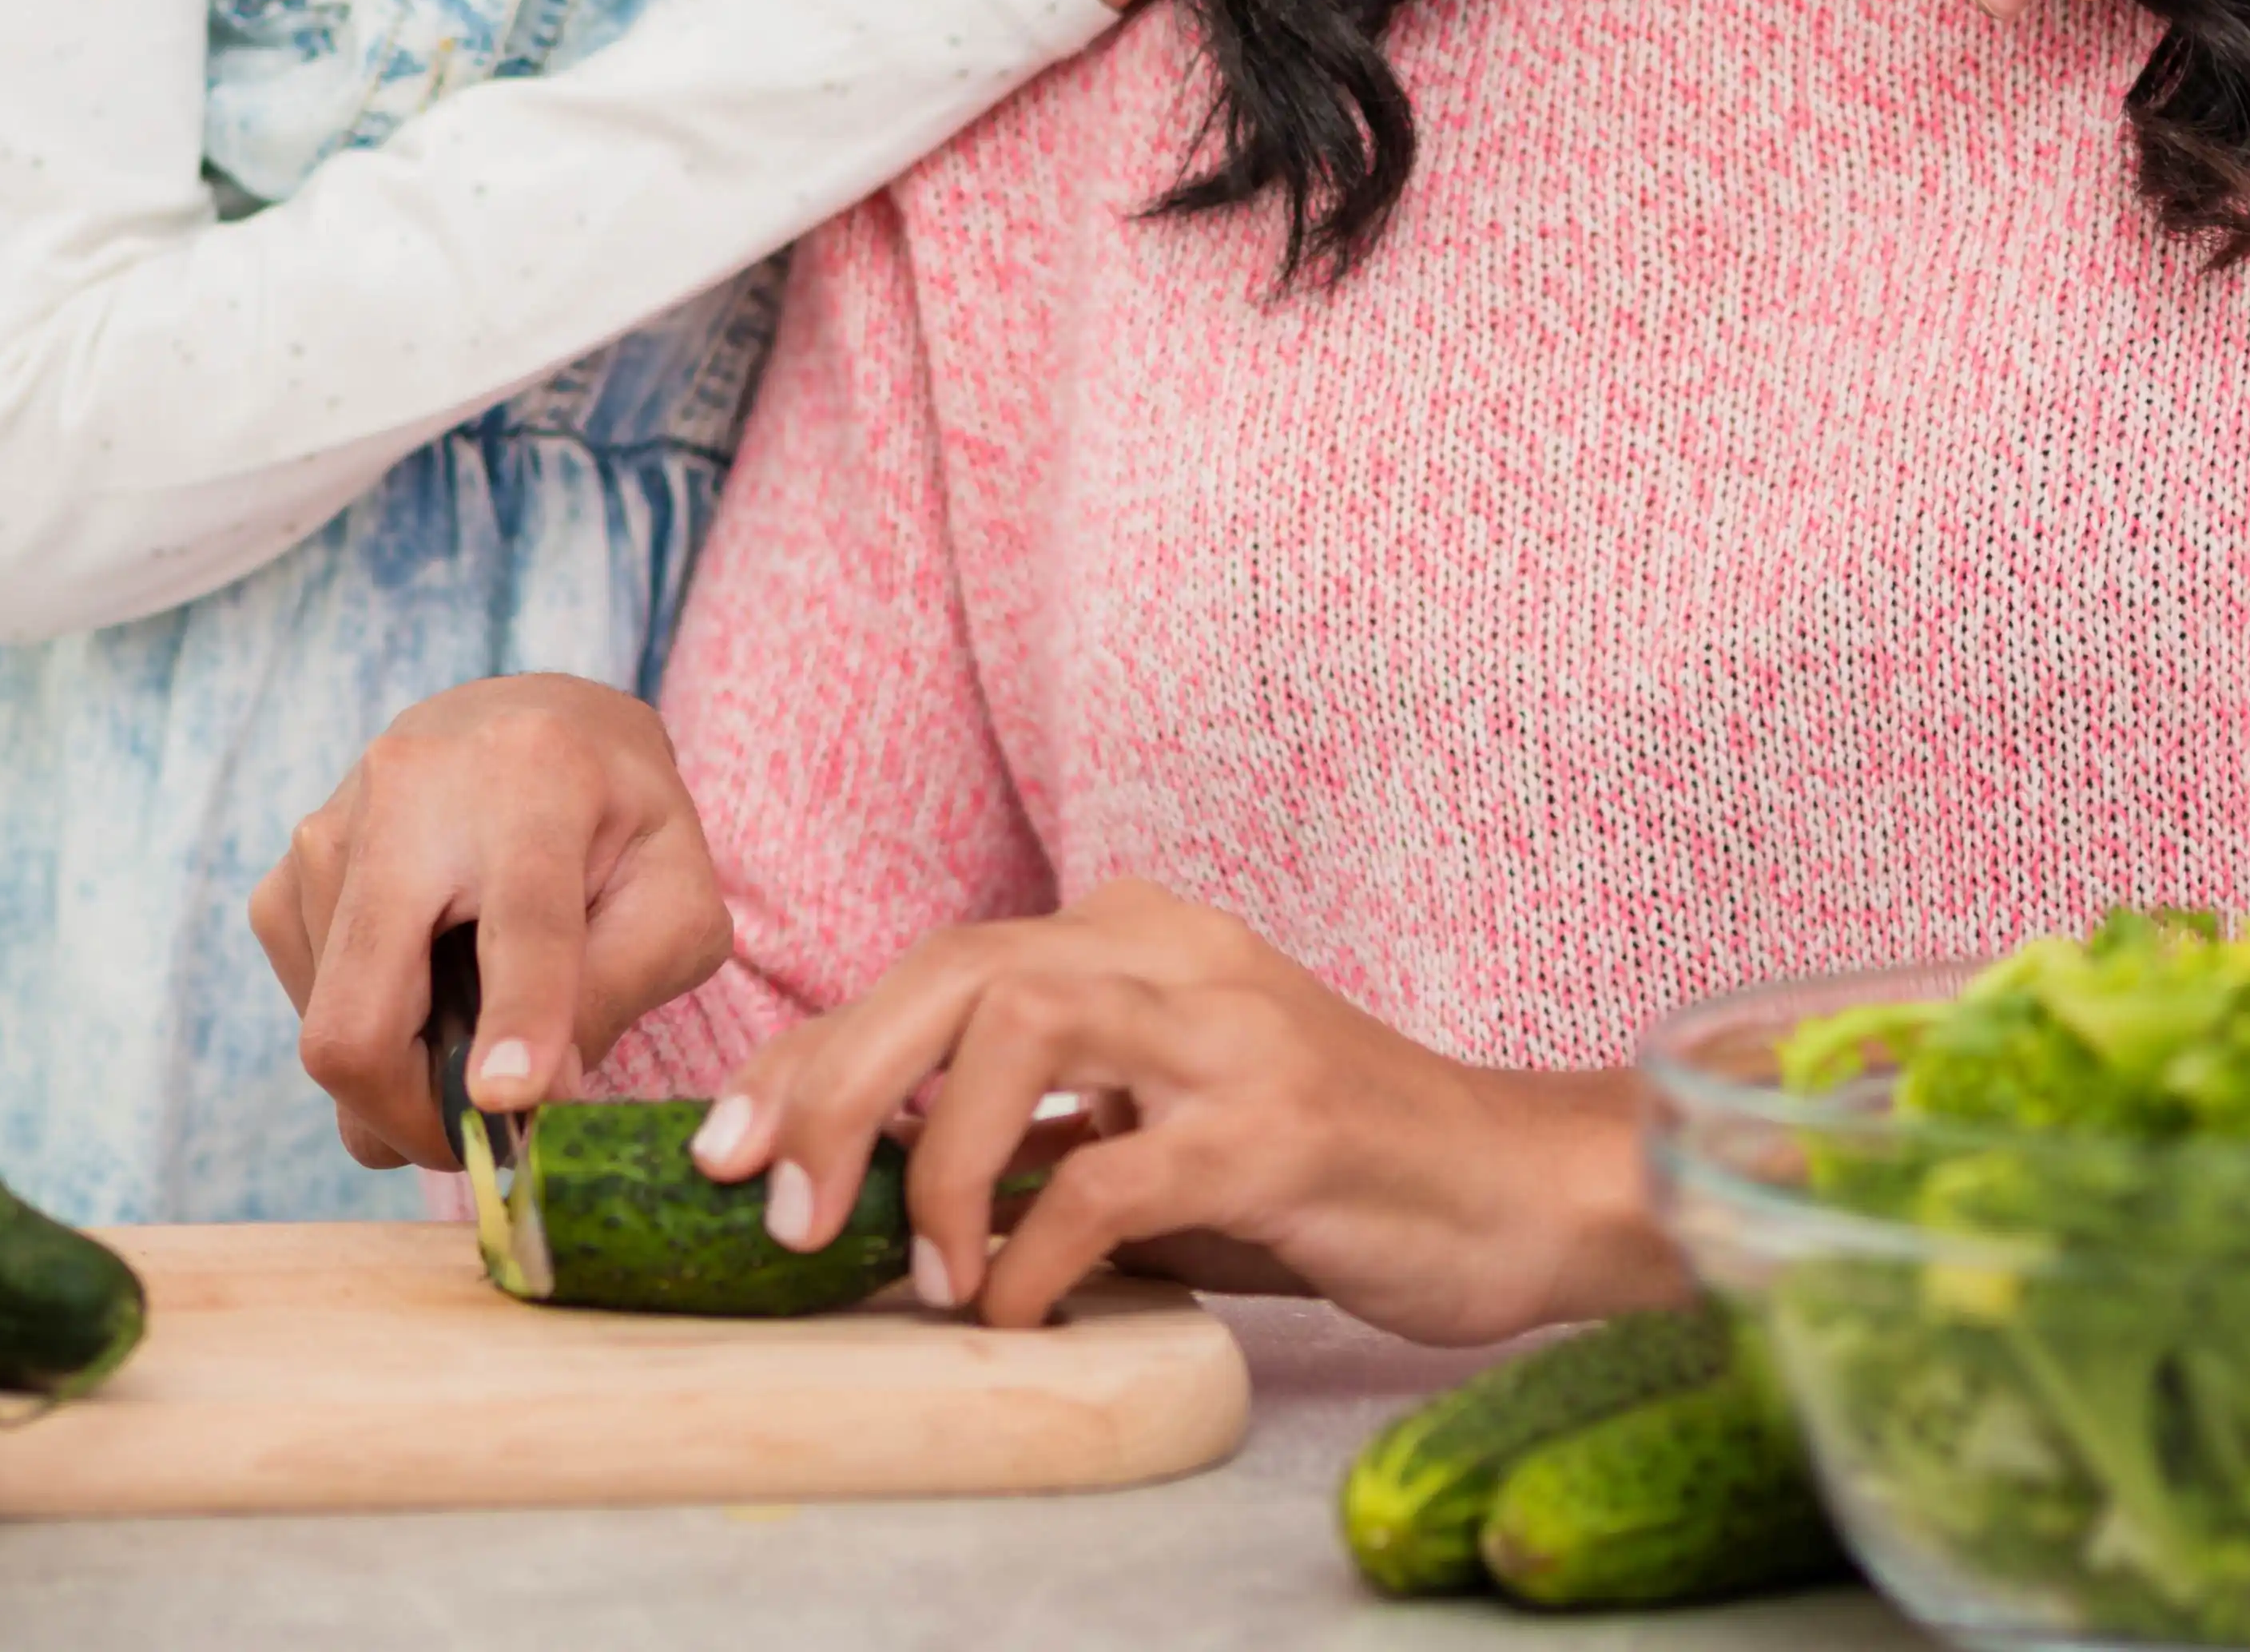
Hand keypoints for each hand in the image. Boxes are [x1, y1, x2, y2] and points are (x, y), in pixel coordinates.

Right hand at [248, 675, 728, 1167]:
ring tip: (478, 1018)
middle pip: (364, 1015)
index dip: (518, 1020)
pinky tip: (428, 985)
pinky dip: (373, 1035)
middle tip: (482, 1142)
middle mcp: (410, 791)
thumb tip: (532, 1098)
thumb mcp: (675, 893)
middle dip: (414, 1118)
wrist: (535, 722)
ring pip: (334, 1034)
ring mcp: (328, 830)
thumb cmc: (619, 821)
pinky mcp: (284, 873)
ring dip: (407, 1075)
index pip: (521, 922)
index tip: (507, 1102)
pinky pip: (311, 1011)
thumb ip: (624, 987)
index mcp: (538, 778)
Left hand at [682, 883, 1673, 1347]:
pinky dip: (1035, 1252)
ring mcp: (1232, 1034)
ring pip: (1021, 1024)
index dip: (818, 1054)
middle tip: (768, 1198)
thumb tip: (872, 1191)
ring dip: (933, 1153)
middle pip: (956, 967)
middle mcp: (1178, 955)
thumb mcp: (1163, 1134)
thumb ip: (1044, 1137)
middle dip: (835, 1081)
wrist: (1520, 1192)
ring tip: (916, 1267)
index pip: (938, 966)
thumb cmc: (1331, 1172)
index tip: (729, 1144)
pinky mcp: (1280, 1130)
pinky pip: (1112, 1175)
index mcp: (1140, 937)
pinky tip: (1016, 1312)